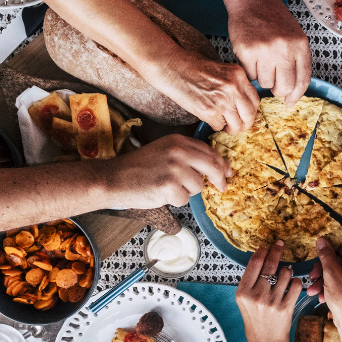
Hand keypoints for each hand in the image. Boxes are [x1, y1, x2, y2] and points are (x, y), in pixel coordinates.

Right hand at [112, 134, 229, 207]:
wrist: (114, 178)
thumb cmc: (138, 168)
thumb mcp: (163, 151)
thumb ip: (187, 155)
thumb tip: (214, 167)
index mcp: (178, 141)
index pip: (209, 151)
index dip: (221, 163)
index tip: (227, 171)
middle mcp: (178, 152)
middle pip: (212, 166)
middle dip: (219, 179)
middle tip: (222, 187)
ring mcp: (175, 169)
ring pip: (199, 186)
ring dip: (187, 191)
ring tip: (168, 187)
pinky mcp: (169, 186)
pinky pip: (185, 199)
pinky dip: (175, 201)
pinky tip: (161, 194)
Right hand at [157, 50, 259, 133]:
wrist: (172, 67)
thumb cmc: (192, 66)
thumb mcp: (222, 69)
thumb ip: (235, 83)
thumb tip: (244, 103)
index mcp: (238, 74)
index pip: (255, 100)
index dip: (251, 111)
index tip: (246, 115)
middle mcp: (233, 87)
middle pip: (250, 115)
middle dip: (245, 124)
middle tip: (238, 126)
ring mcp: (222, 100)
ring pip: (237, 125)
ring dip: (231, 129)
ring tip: (225, 126)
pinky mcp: (209, 111)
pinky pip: (219, 126)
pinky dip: (216, 125)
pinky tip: (210, 118)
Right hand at [227, 0, 311, 105]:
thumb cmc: (272, 18)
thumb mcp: (294, 36)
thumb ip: (296, 60)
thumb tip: (293, 92)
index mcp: (300, 45)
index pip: (302, 80)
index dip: (296, 95)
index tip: (290, 102)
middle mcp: (285, 48)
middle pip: (284, 87)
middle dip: (277, 89)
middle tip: (272, 80)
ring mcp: (266, 50)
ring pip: (265, 83)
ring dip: (262, 77)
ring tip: (260, 60)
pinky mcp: (247, 51)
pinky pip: (250, 75)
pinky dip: (249, 70)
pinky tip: (251, 56)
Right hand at [236, 241, 302, 341]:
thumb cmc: (255, 321)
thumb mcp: (244, 301)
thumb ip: (250, 281)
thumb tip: (261, 257)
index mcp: (243, 292)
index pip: (254, 263)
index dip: (262, 251)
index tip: (267, 246)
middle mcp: (256, 295)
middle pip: (269, 264)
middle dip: (276, 250)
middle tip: (280, 244)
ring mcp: (271, 302)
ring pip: (285, 273)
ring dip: (287, 271)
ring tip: (284, 278)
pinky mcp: (286, 307)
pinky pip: (295, 285)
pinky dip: (295, 282)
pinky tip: (291, 286)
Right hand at [307, 241, 341, 328]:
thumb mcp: (331, 273)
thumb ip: (326, 255)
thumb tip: (322, 240)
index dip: (330, 248)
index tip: (318, 252)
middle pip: (336, 260)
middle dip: (321, 268)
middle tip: (312, 275)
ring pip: (333, 273)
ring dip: (321, 280)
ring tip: (312, 290)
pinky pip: (336, 282)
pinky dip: (326, 288)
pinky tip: (320, 296)